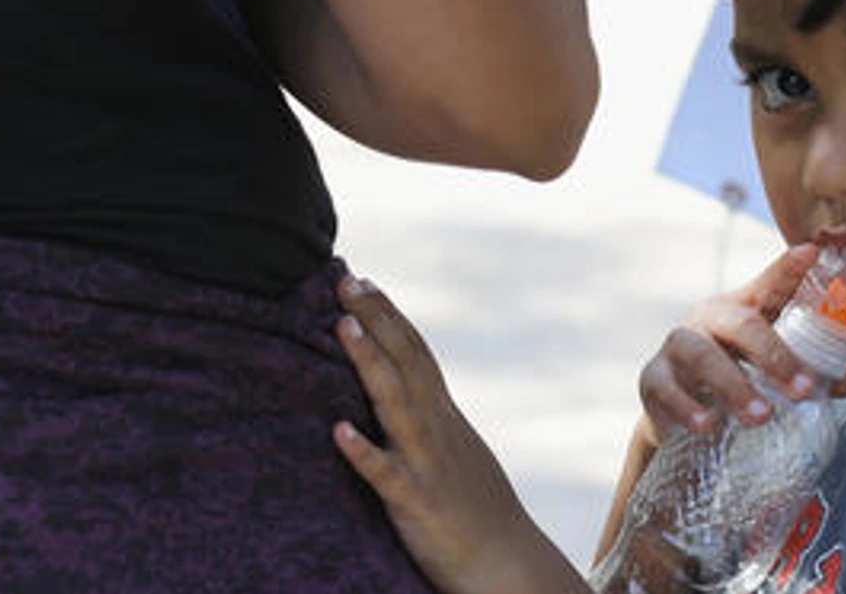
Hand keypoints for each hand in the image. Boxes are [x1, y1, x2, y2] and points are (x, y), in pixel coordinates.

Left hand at [331, 276, 581, 593]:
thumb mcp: (456, 451)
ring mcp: (427, 465)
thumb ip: (430, 419)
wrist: (507, 565)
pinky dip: (363, 451)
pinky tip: (338, 431)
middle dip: (376, 319)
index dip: (390, 316)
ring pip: (395, 404)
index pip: (417, 354)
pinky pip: (385, 476)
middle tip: (346, 281)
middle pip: (406, 362)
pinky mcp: (416, 504)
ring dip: (368, 364)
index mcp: (444, 417)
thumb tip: (405, 389)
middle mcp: (437, 430)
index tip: (364, 281)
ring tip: (341, 327)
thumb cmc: (478, 511)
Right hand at [637, 244, 845, 437]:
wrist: (686, 416)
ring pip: (701, 354)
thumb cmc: (742, 381)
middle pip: (739, 323)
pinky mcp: (654, 379)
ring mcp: (678, 346)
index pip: (771, 283)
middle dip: (773, 355)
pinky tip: (706, 426)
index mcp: (747, 309)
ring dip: (733, 385)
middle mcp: (711, 319)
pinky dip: (687, 408)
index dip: (789, 267)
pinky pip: (666, 388)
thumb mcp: (779, 374)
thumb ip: (820, 375)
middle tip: (804, 389)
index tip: (811, 252)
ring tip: (761, 416)